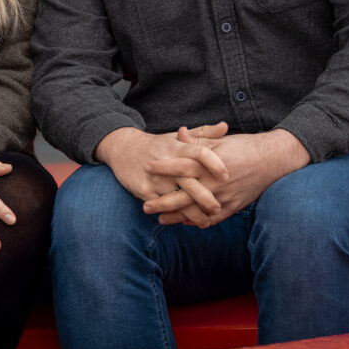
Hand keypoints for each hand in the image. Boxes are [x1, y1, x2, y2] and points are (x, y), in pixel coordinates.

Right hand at [95, 124, 229, 226]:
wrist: (123, 148)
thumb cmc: (156, 144)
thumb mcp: (176, 137)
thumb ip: (202, 133)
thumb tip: (225, 126)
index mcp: (177, 147)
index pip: (199, 153)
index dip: (214, 163)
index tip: (226, 176)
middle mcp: (166, 163)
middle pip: (190, 182)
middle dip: (206, 198)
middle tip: (219, 207)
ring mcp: (155, 178)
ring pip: (177, 199)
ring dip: (193, 213)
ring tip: (206, 221)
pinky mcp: (144, 190)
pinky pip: (163, 207)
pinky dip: (175, 216)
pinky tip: (186, 222)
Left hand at [154, 128, 310, 226]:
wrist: (273, 160)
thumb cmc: (244, 146)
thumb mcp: (220, 140)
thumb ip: (198, 139)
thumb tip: (178, 133)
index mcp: (210, 163)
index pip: (182, 165)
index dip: (163, 167)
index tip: (146, 167)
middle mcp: (216, 182)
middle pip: (184, 195)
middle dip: (163, 202)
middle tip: (145, 207)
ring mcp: (225, 197)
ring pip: (196, 210)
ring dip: (177, 217)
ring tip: (160, 220)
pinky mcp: (234, 206)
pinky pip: (213, 218)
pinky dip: (199, 222)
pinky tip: (186, 224)